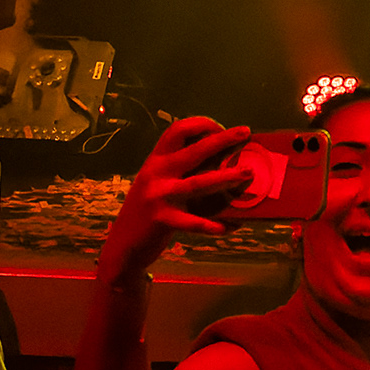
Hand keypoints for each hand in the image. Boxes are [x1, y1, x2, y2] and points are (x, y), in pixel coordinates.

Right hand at [107, 116, 251, 276]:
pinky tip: (233, 225)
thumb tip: (223, 161)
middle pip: (194, 150)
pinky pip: (195, 222)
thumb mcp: (159, 183)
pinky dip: (215, 224)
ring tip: (248, 174)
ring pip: (198, 183)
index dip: (202, 125)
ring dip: (226, 178)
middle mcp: (156, 173)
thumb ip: (182, 171)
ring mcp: (158, 196)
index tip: (222, 129)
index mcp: (156, 160)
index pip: (178, 130)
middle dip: (222, 140)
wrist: (122, 245)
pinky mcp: (162, 220)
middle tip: (245, 133)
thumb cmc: (149, 210)